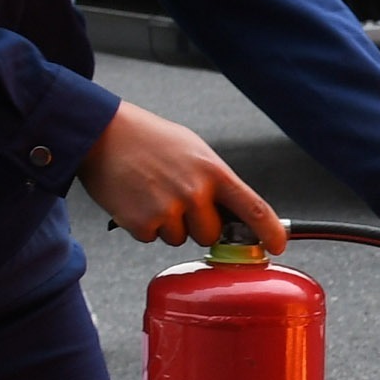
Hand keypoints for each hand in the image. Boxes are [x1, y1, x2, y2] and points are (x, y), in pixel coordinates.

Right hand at [77, 101, 284, 251]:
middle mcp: (194, 193)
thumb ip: (216, 182)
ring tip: (151, 192)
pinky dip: (144, 225)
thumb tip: (237, 215)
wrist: (101, 133)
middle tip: (177, 199)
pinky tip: (135, 200)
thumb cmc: (151, 140)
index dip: (270, 232)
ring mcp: (167, 209)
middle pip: (211, 234)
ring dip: (168, 224)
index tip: (278, 245)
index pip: (254, 209)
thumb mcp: (195, 151)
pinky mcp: (140, 223)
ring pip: (180, 238)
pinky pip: (153, 238)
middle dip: (198, 225)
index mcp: (214, 172)